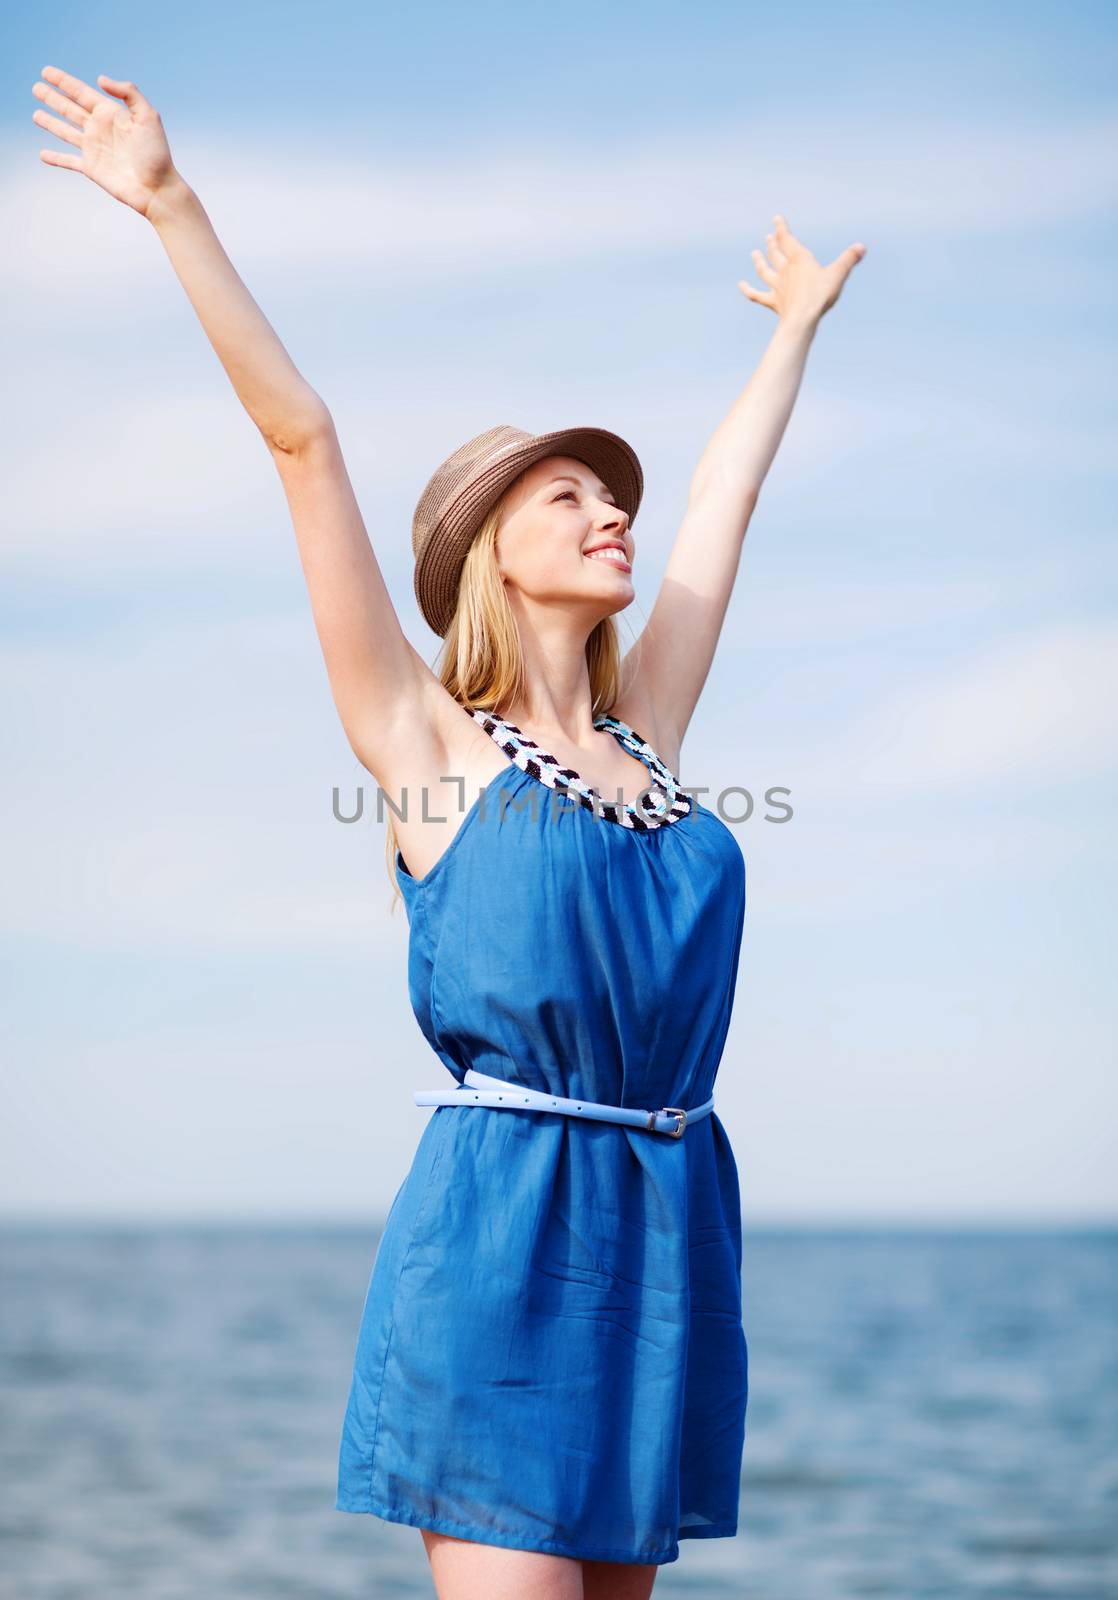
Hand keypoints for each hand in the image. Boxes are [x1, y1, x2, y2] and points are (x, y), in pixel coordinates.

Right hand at [32, 65, 178, 218]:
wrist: (157, 189)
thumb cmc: (156, 154)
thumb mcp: (148, 117)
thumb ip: (128, 92)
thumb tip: (100, 80)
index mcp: (111, 114)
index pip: (81, 92)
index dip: (63, 82)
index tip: (46, 72)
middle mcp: (100, 129)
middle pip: (70, 109)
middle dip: (53, 98)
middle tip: (36, 87)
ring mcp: (94, 149)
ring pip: (66, 131)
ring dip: (50, 123)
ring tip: (35, 114)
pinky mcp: (91, 168)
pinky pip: (68, 161)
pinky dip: (55, 158)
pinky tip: (43, 155)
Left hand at [738, 214, 865, 326]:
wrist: (802, 320)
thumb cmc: (820, 296)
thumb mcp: (838, 275)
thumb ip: (849, 259)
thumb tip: (861, 247)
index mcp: (800, 259)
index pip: (788, 239)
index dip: (782, 228)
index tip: (776, 219)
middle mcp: (785, 271)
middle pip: (776, 253)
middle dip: (773, 243)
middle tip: (768, 237)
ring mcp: (777, 286)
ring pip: (765, 270)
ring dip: (759, 261)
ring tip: (754, 253)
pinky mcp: (773, 302)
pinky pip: (757, 295)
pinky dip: (748, 290)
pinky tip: (741, 285)